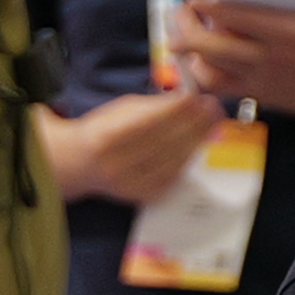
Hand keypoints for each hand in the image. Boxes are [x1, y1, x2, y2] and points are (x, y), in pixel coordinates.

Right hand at [43, 89, 224, 204]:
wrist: (81, 164)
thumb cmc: (104, 131)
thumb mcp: (122, 110)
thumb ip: (153, 106)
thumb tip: (188, 100)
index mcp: (106, 138)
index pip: (149, 122)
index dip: (177, 110)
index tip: (197, 98)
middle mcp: (116, 164)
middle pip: (165, 142)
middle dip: (194, 123)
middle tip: (213, 109)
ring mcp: (129, 184)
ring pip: (172, 160)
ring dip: (197, 140)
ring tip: (211, 123)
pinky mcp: (141, 196)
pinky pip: (172, 176)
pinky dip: (187, 158)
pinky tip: (197, 144)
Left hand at [175, 0, 294, 124]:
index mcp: (293, 32)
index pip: (243, 18)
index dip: (213, 7)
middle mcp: (272, 57)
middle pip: (217, 45)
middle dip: (189, 29)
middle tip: (179, 13)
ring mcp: (261, 78)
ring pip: (213, 65)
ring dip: (190, 49)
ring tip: (181, 32)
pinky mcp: (256, 94)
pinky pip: (218, 86)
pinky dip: (201, 73)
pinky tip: (197, 58)